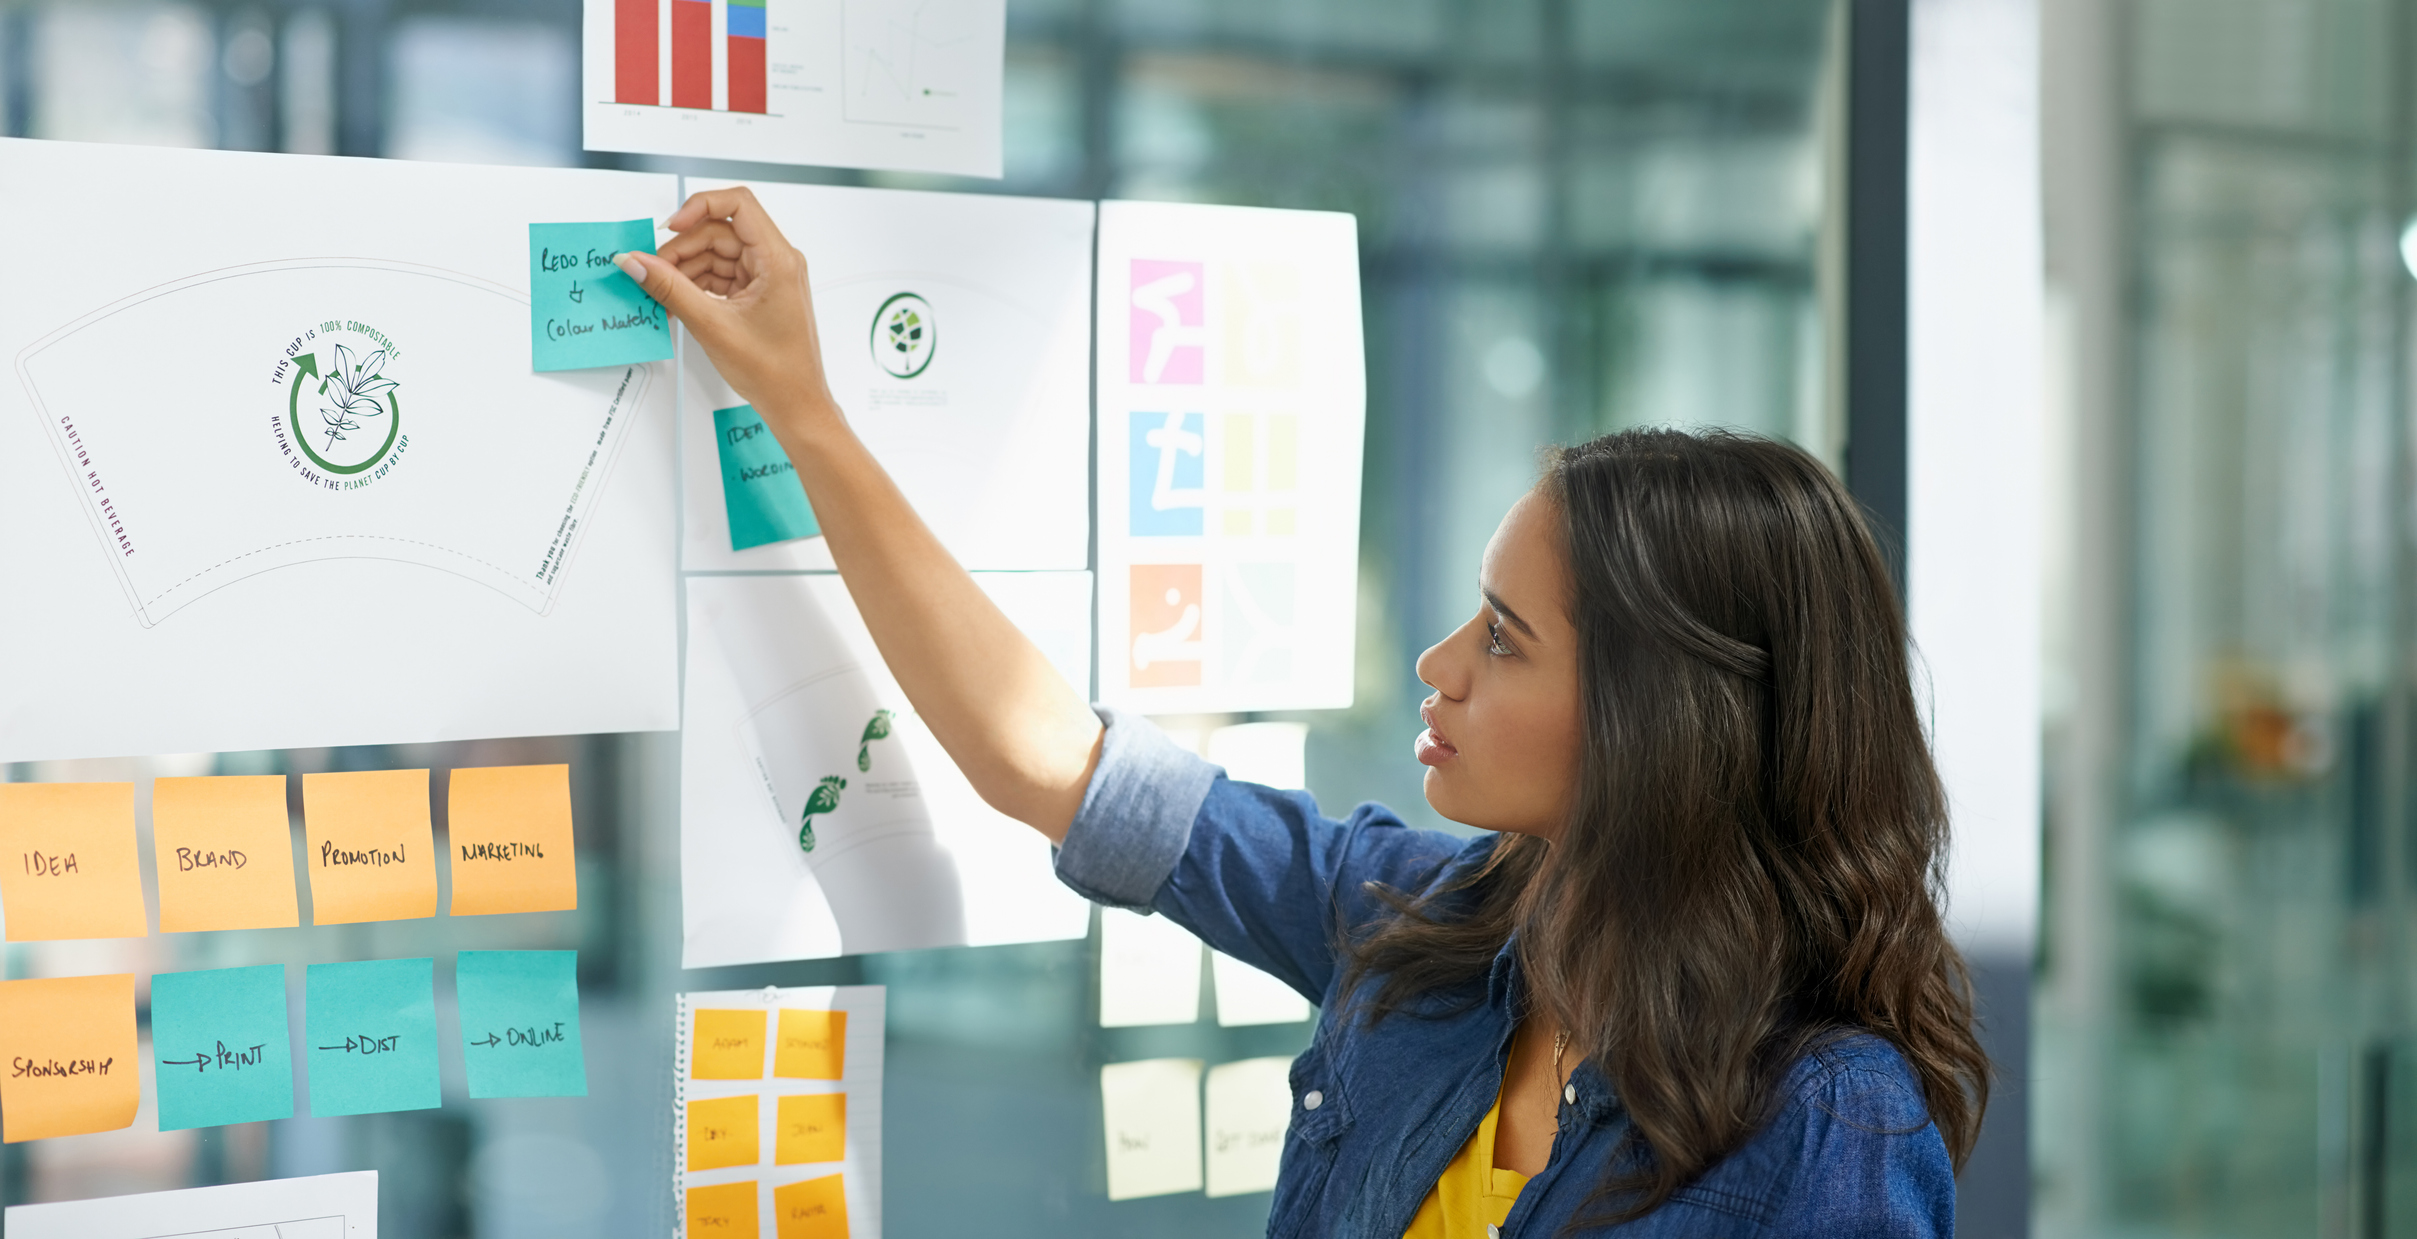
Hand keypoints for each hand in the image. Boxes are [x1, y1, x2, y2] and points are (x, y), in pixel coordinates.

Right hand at [612, 186, 838, 437]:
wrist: (796, 405)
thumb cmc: (775, 372)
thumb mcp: (712, 326)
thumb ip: (670, 289)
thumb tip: (636, 262)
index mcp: (778, 260)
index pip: (738, 204)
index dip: (699, 207)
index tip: (671, 228)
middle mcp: (777, 262)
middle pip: (720, 232)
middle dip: (683, 250)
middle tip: (653, 273)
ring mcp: (768, 278)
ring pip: (717, 255)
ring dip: (686, 271)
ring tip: (663, 295)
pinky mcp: (759, 294)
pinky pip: (721, 276)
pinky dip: (697, 286)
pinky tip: (677, 303)